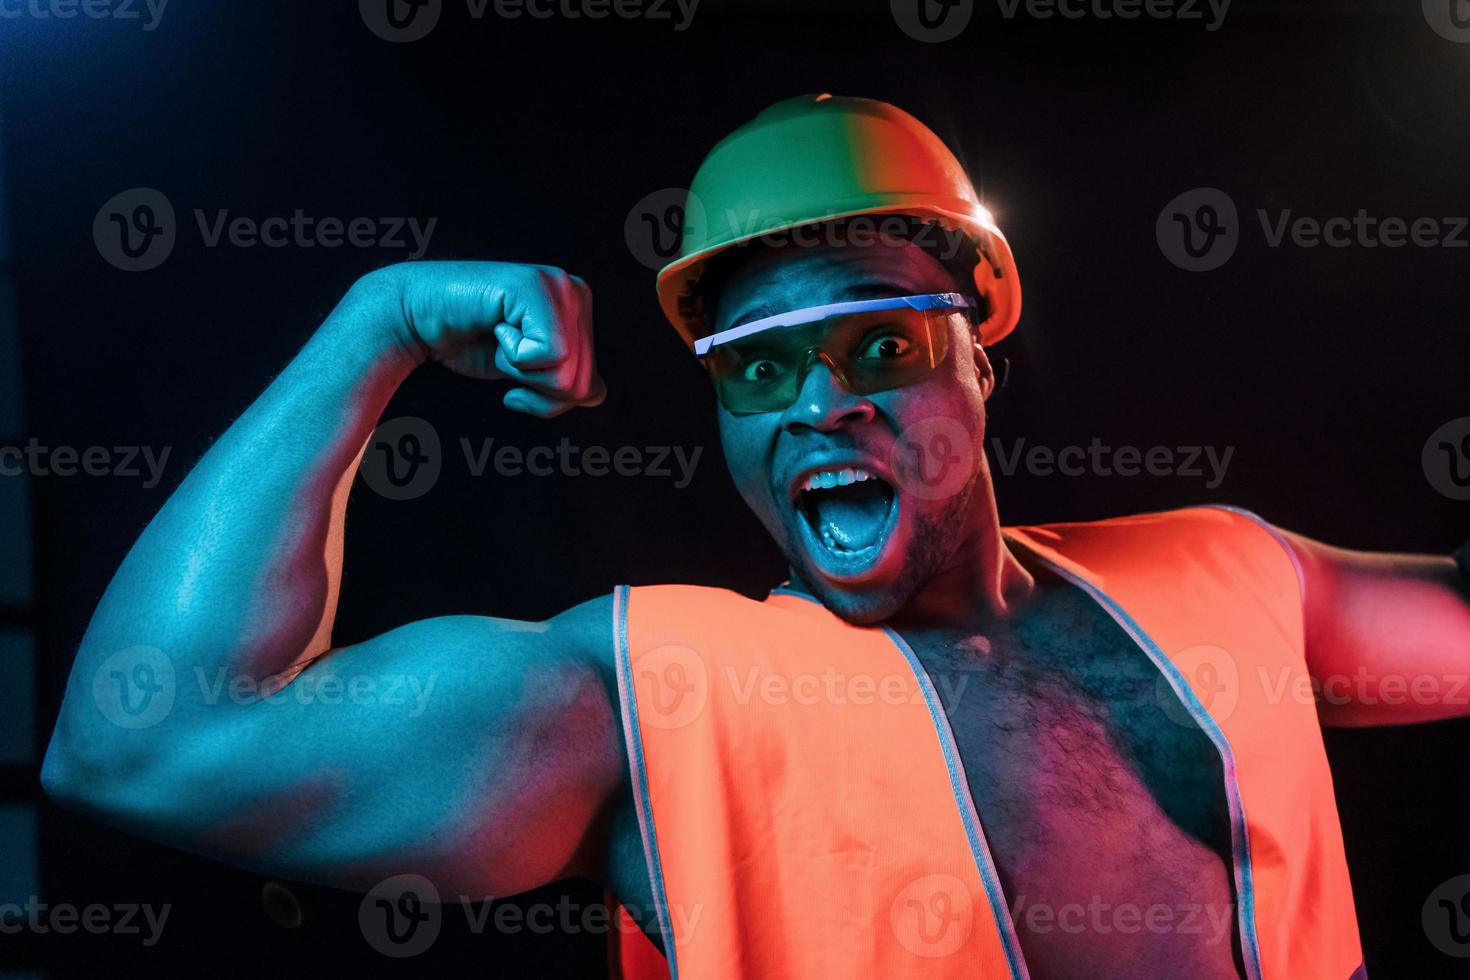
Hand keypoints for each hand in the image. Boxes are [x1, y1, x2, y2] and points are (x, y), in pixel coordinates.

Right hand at [357, 261, 605, 416]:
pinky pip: (548, 354)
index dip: (547, 395)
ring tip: (500, 336)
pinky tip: (496, 327)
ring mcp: (558, 285)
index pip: (591, 384)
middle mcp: (576, 292)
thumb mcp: (527, 372)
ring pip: (566, 370)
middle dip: (535, 385)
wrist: (418, 318)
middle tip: (503, 350)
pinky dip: (513, 355)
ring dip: (521, 368)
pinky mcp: (536, 287)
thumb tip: (596, 394)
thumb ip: (564, 381)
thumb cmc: (469, 341)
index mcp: (580, 311)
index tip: (515, 368)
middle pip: (580, 381)